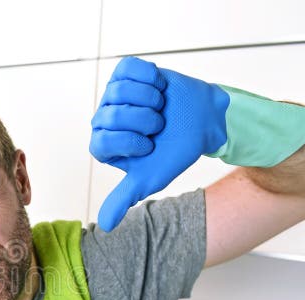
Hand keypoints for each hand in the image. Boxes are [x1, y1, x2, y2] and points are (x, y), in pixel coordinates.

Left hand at [90, 56, 228, 230]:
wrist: (202, 121)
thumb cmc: (173, 152)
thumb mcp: (149, 178)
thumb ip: (123, 198)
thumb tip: (106, 226)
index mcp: (103, 145)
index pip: (102, 141)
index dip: (130, 142)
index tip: (149, 145)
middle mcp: (103, 119)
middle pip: (111, 114)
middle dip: (144, 121)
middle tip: (158, 126)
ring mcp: (113, 93)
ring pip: (121, 90)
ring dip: (149, 99)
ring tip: (159, 107)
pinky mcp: (126, 72)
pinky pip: (130, 69)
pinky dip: (150, 77)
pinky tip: (158, 87)